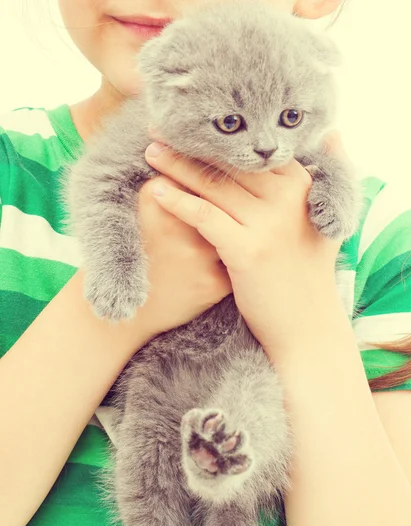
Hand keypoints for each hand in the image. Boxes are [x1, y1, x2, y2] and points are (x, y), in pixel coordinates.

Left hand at [144, 134, 346, 350]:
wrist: (307, 324)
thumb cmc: (307, 273)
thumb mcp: (325, 220)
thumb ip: (329, 174)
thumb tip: (334, 132)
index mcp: (303, 186)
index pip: (254, 152)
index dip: (220, 138)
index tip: (191, 125)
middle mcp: (288, 198)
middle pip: (231, 163)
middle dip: (192, 145)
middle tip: (160, 126)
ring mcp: (269, 224)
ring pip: (214, 186)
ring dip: (177, 166)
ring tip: (152, 151)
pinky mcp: (248, 250)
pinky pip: (205, 216)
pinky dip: (178, 202)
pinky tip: (156, 191)